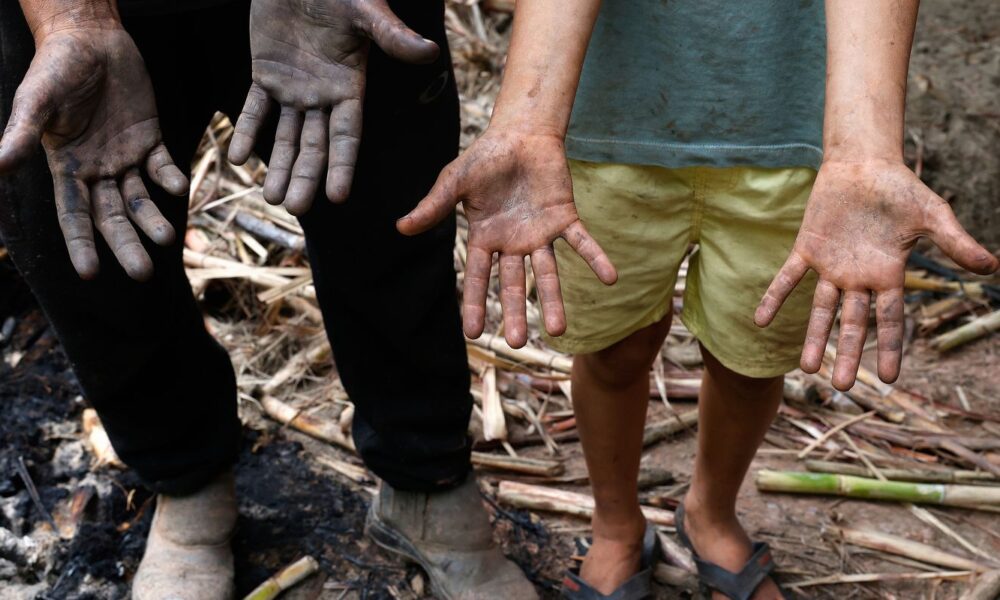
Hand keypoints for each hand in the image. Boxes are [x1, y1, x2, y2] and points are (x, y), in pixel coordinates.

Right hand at [0, 26, 186, 280]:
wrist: (90, 40)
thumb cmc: (55, 68)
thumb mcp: (37, 101)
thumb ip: (22, 134)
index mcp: (67, 168)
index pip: (74, 215)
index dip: (82, 245)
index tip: (91, 274)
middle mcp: (97, 170)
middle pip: (113, 217)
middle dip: (127, 244)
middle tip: (144, 273)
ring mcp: (125, 157)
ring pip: (141, 199)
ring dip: (153, 219)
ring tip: (168, 237)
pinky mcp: (150, 140)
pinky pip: (163, 166)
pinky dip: (172, 179)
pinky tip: (180, 188)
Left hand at [228, 0, 438, 215]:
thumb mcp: (366, 11)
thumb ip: (392, 36)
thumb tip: (429, 52)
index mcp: (349, 86)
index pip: (346, 136)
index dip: (342, 166)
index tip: (337, 197)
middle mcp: (322, 95)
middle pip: (314, 146)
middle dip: (305, 177)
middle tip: (294, 209)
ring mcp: (293, 87)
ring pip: (284, 136)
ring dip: (277, 166)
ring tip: (270, 197)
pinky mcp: (265, 74)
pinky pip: (253, 109)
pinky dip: (245, 131)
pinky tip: (237, 158)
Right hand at [397, 129, 616, 347]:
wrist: (520, 134)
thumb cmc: (485, 159)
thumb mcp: (454, 182)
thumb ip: (434, 207)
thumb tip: (401, 228)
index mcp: (486, 239)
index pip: (479, 278)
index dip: (476, 305)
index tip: (473, 334)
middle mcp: (513, 244)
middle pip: (515, 285)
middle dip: (516, 312)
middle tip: (517, 343)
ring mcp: (540, 234)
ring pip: (548, 274)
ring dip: (554, 300)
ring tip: (559, 330)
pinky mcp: (564, 218)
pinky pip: (581, 242)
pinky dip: (595, 259)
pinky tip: (611, 278)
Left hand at [755, 160, 998, 389]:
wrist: (864, 165)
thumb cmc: (901, 190)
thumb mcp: (934, 216)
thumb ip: (956, 243)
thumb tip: (992, 267)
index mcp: (888, 275)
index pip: (889, 320)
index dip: (888, 348)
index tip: (888, 379)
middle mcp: (858, 278)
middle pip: (853, 324)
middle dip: (849, 353)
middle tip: (843, 387)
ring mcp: (831, 266)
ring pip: (821, 309)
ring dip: (814, 337)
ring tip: (807, 368)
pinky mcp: (807, 249)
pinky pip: (787, 278)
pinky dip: (774, 297)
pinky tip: (760, 320)